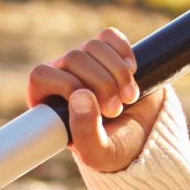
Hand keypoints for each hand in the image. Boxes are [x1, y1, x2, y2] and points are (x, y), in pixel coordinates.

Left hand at [30, 28, 162, 172]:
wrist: (148, 139)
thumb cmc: (116, 150)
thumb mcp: (99, 153)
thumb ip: (85, 132)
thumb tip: (80, 95)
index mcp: (47, 102)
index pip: (41, 74)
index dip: (69, 85)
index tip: (97, 108)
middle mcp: (62, 77)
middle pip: (74, 58)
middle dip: (102, 84)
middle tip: (116, 110)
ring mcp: (85, 63)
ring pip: (94, 46)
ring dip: (118, 72)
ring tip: (129, 97)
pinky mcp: (108, 53)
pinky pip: (110, 36)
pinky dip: (124, 52)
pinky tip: (133, 72)